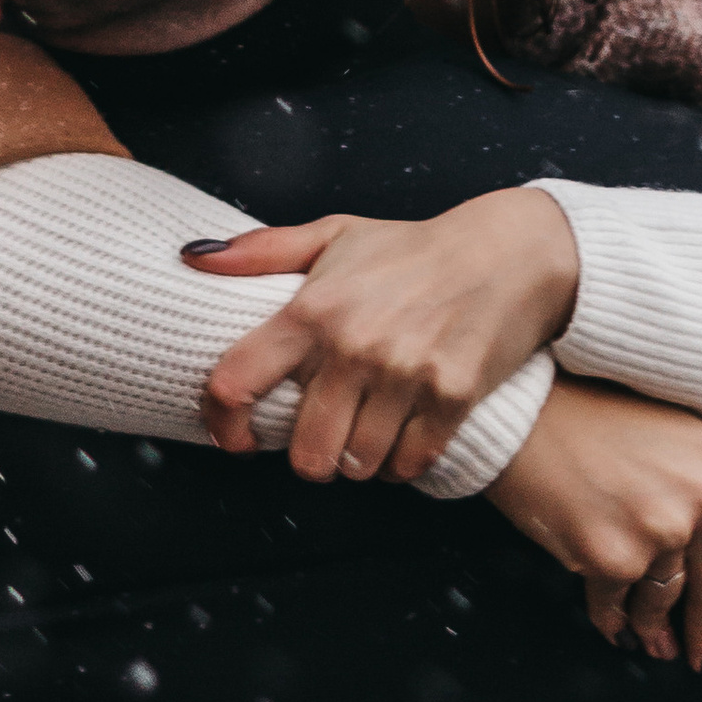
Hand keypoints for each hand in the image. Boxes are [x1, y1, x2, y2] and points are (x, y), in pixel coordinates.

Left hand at [187, 187, 580, 484]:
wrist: (508, 252)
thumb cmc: (413, 248)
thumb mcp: (335, 235)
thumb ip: (262, 252)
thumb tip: (193, 259)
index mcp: (312, 309)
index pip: (235, 383)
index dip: (224, 424)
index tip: (236, 437)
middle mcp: (353, 345)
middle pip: (305, 453)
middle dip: (311, 456)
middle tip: (323, 437)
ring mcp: (405, 374)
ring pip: (357, 466)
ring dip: (358, 461)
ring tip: (366, 433)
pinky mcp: (452, 396)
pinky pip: (409, 464)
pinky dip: (402, 462)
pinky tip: (404, 435)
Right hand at [484, 377, 701, 672]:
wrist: (521, 406)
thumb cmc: (594, 411)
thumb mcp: (678, 430)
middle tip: (699, 658)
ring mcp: (660, 531)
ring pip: (661, 599)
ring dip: (650, 623)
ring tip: (640, 634)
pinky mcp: (611, 558)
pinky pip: (615, 607)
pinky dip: (608, 617)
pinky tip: (604, 618)